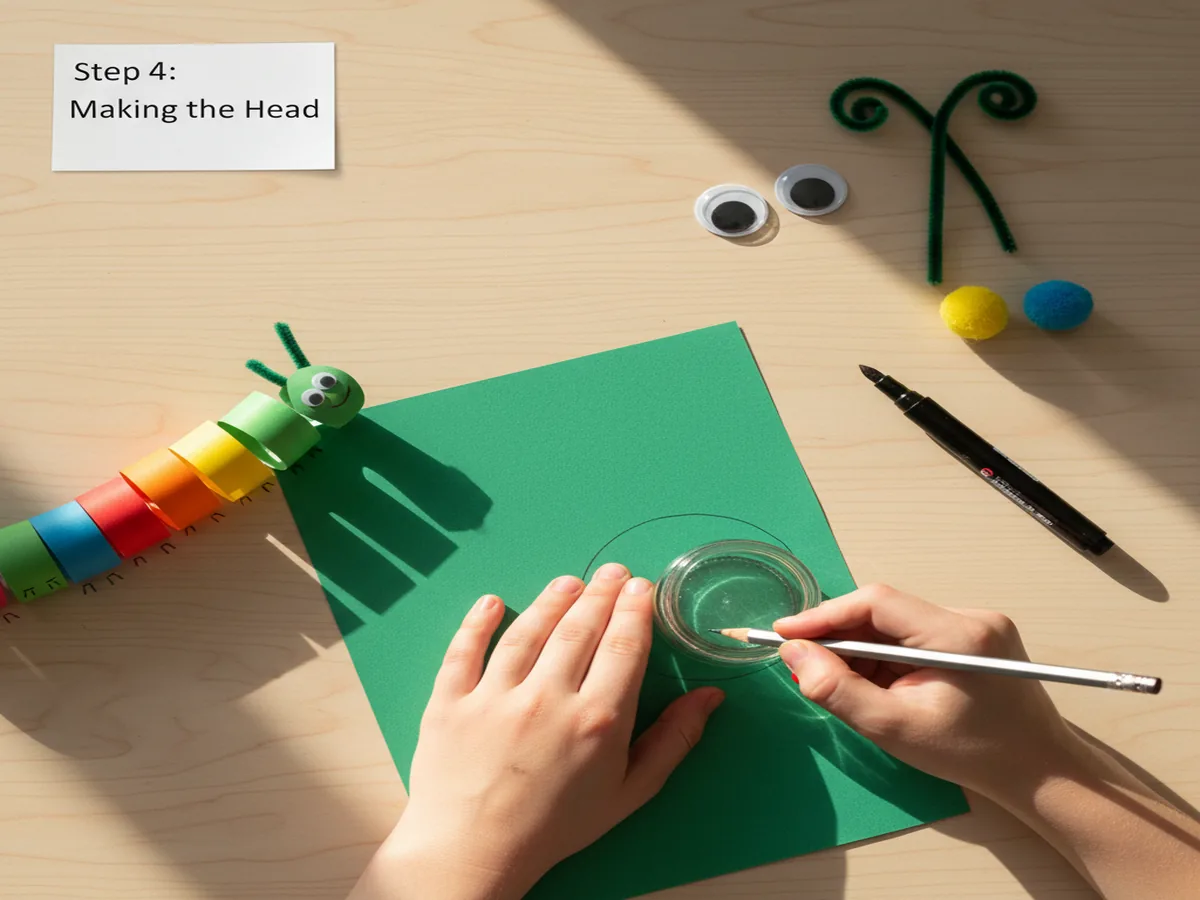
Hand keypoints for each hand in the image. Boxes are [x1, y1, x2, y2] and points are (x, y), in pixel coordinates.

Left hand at [352, 563, 723, 899]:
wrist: (475, 854)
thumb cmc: (557, 827)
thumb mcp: (629, 793)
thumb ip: (673, 741)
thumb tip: (710, 696)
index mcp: (597, 720)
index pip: (623, 645)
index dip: (634, 609)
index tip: (640, 586)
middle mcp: (547, 699)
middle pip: (580, 629)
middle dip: (600, 593)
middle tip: (611, 572)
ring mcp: (495, 696)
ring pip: (528, 631)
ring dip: (551, 600)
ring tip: (568, 582)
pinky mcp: (451, 700)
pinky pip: (465, 649)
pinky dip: (478, 621)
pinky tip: (492, 602)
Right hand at [773, 583, 1075, 796]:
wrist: (1040, 771)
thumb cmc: (970, 755)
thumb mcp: (894, 729)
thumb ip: (838, 690)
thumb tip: (794, 655)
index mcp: (956, 635)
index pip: (876, 603)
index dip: (825, 615)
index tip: (784, 632)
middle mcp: (969, 617)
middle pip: (885, 611)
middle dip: (840, 636)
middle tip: (805, 665)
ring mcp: (977, 624)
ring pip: (897, 623)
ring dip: (862, 649)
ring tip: (845, 685)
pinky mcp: (977, 636)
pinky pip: (915, 634)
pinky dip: (887, 655)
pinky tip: (879, 685)